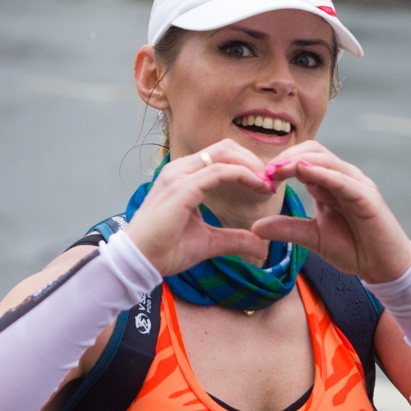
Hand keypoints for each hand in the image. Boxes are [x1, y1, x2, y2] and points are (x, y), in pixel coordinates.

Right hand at [123, 140, 271, 276]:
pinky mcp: (182, 188)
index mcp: (183, 176)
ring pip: (224, 154)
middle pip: (225, 148)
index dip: (247, 165)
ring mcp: (179, 175)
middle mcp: (180, 170)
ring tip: (268, 184)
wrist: (138, 262)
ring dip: (252, 166)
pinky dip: (244, 175)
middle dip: (253, 160)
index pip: (221, 156)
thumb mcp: (209, 242)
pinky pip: (220, 171)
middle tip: (272, 180)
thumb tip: (261, 245)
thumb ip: (234, 239)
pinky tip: (259, 187)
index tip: (266, 184)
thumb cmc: (165, 250)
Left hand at [253, 142, 410, 283]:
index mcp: (329, 183)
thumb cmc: (353, 248)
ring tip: (276, 170)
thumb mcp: (312, 238)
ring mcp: (356, 184)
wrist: (384, 266)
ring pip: (326, 160)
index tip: (258, 177)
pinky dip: (323, 173)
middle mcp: (342, 178)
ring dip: (298, 161)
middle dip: (286, 157)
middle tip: (264, 172)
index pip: (302, 159)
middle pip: (312, 151)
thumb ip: (287, 229)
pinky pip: (343, 180)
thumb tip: (255, 227)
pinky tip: (304, 172)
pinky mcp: (367, 196)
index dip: (279, 163)